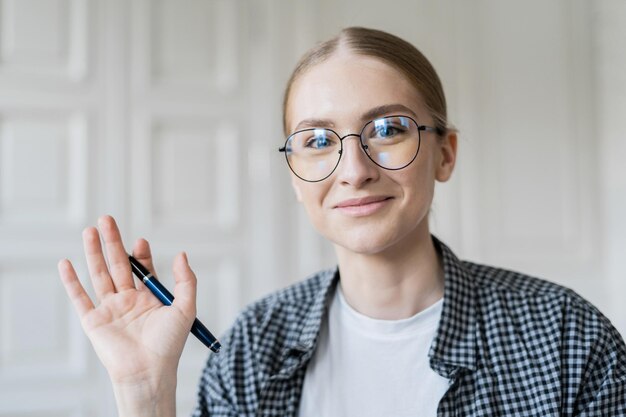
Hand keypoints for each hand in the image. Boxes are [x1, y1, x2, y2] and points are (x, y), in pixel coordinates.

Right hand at [58, 215, 196, 391]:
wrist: (148, 371)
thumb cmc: (169, 344)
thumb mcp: (185, 308)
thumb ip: (186, 281)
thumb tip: (181, 254)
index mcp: (148, 299)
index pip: (142, 269)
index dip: (141, 254)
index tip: (140, 241)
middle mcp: (127, 301)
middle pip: (118, 265)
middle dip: (112, 242)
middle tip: (107, 219)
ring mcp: (109, 310)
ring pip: (99, 274)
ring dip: (93, 252)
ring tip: (90, 230)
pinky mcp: (93, 321)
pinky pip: (79, 297)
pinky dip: (71, 281)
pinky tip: (66, 263)